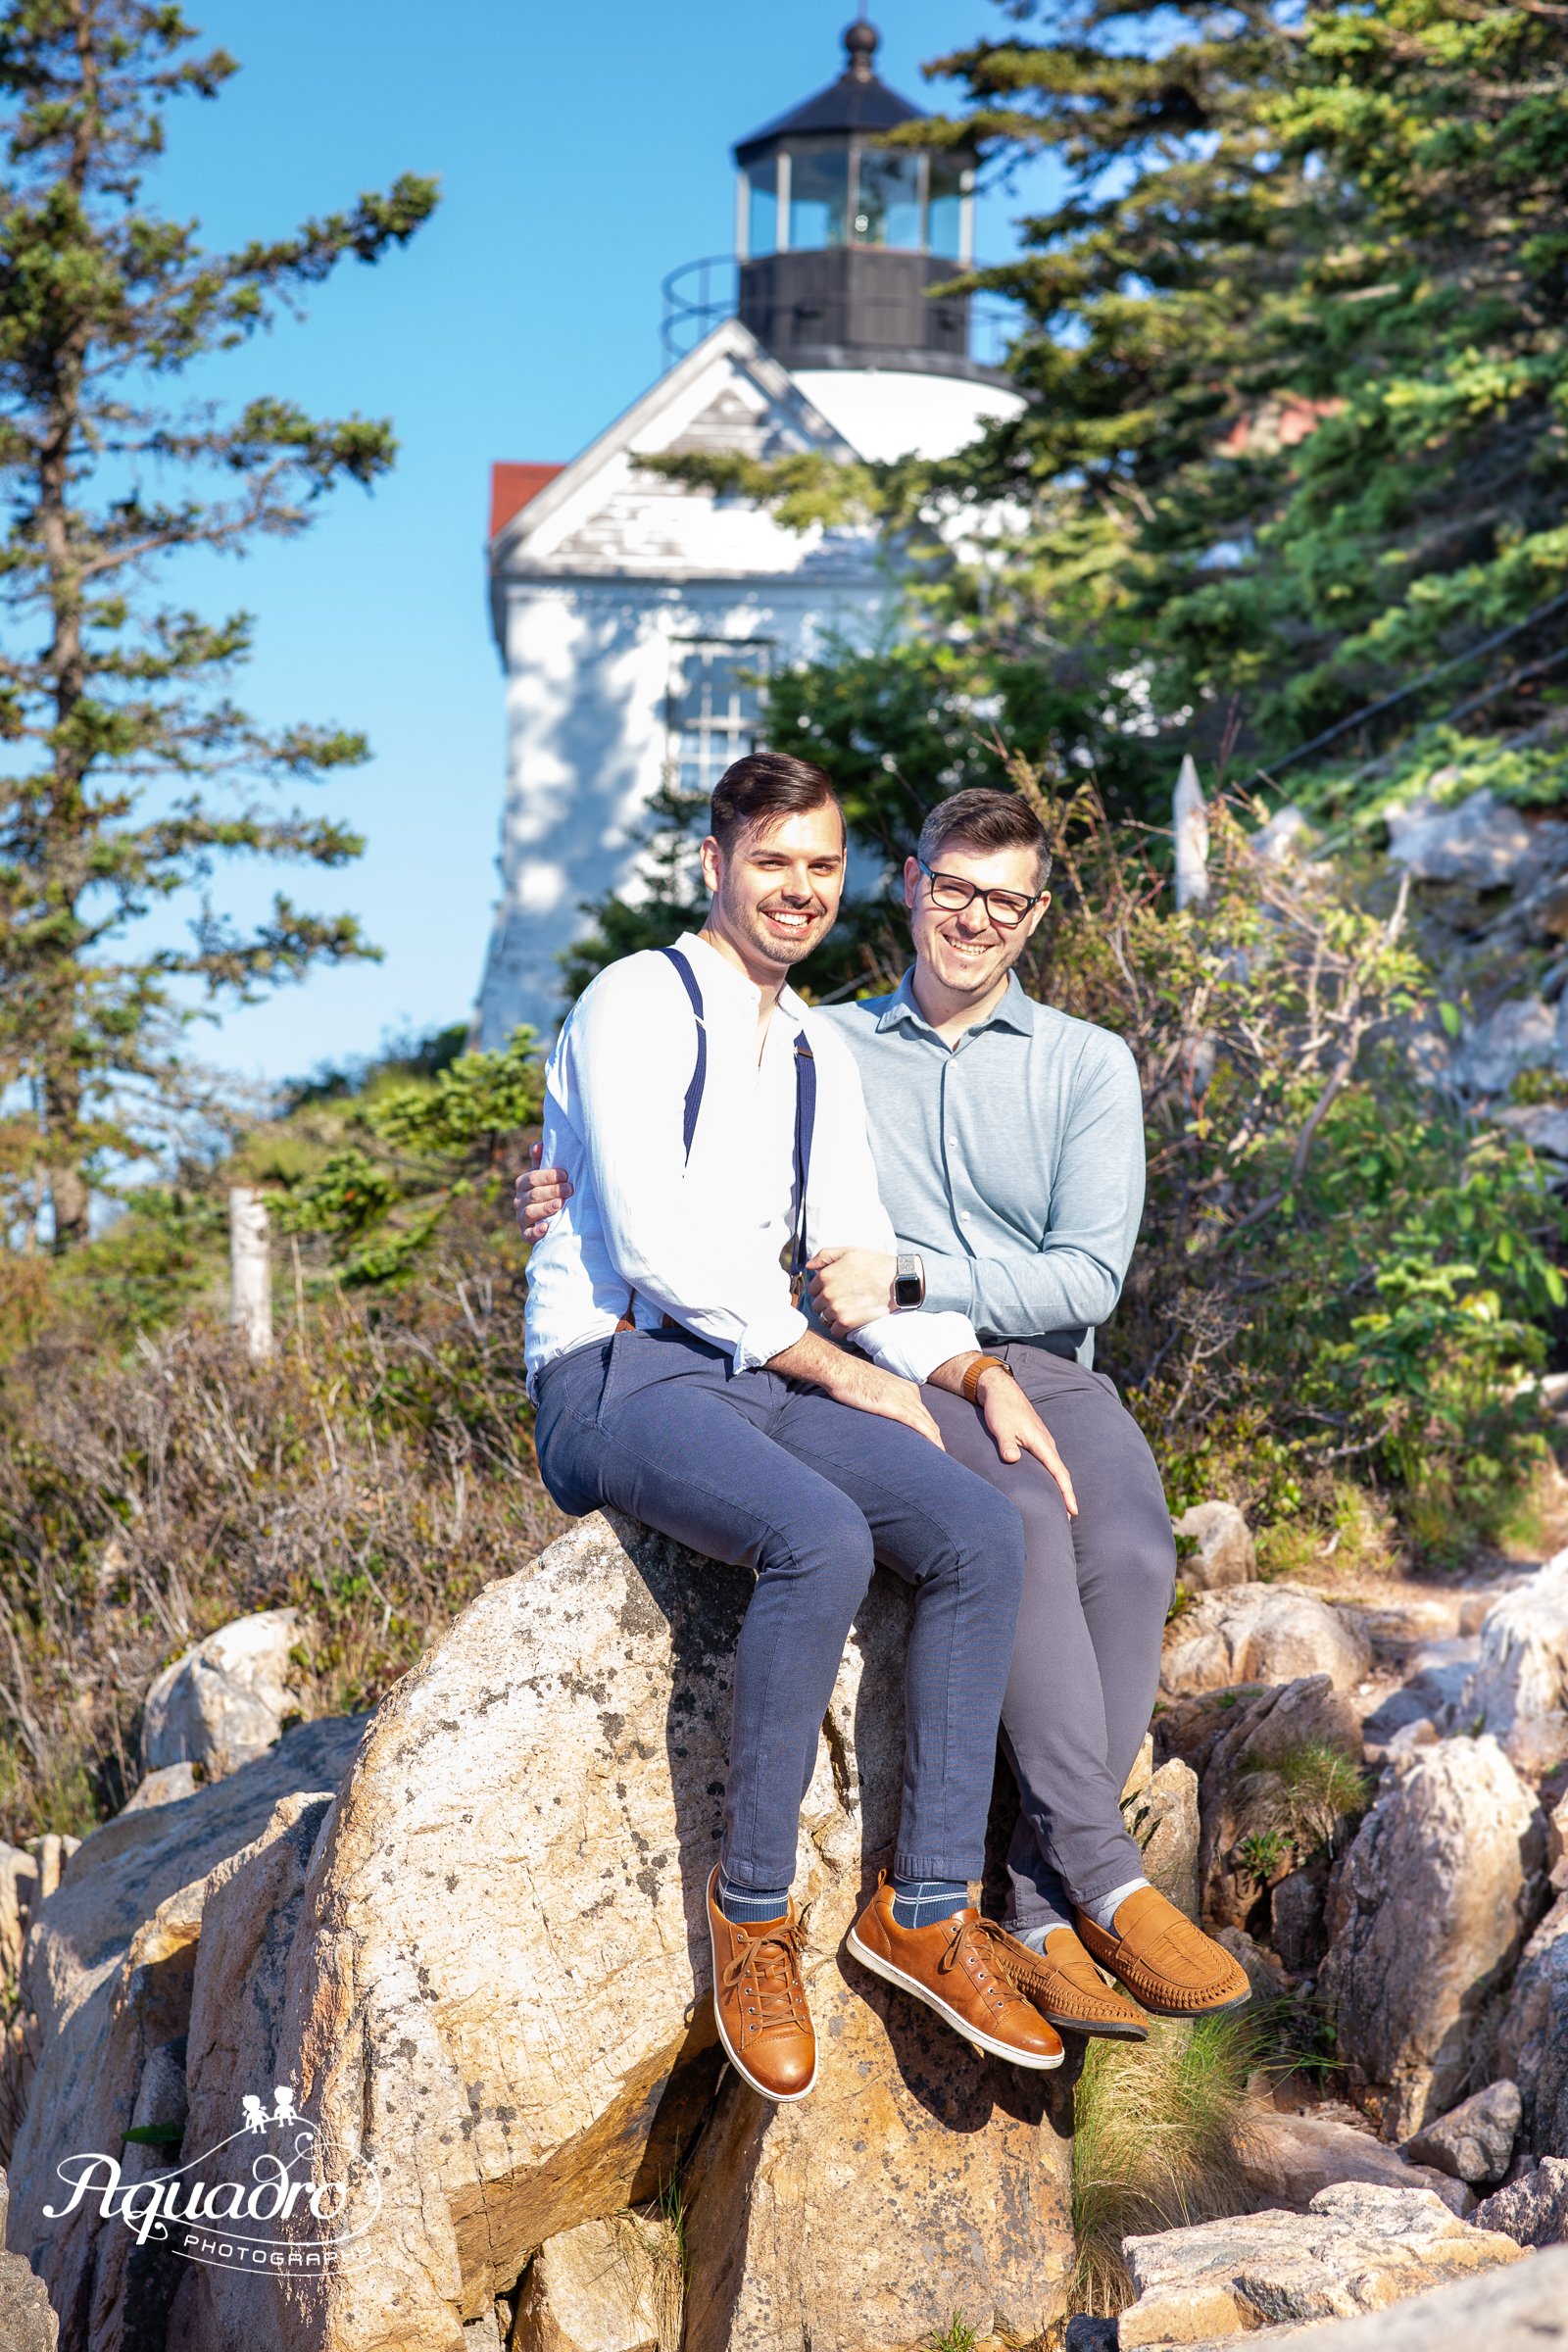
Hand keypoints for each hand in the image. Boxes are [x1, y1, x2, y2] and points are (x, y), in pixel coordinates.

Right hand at [514, 1140, 572, 1240]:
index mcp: (523, 1184)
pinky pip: (527, 1235)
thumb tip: (537, 1146)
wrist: (553, 1220)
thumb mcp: (547, 1175)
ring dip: (545, 1208)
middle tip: (570, 1189)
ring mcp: (522, 1218)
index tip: (566, 1175)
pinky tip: (546, 1228)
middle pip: (533, 1194)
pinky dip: (536, 1231)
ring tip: (560, 1204)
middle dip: (552, 1191)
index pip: (532, 1178)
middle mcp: (519, 1201)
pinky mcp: (526, 1234)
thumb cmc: (550, 1191)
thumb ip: (541, 1160)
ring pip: (530, 1212)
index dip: (548, 1176)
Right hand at [769, 1331, 945, 1448]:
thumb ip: (882, 1402)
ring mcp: (905, 1399)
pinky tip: (935, 1452)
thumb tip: (880, 1415)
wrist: (841, 1371)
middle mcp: (910, 1393)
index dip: (929, 1431)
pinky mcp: (897, 1407)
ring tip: (940, 1463)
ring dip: (936, 1444)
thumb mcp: (873, 1391)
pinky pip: (920, 1426)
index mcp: (906, 1388)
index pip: (923, 1414)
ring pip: (928, 1426)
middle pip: (929, 1421)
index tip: (931, 1446)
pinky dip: (930, 1440)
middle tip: (939, 1460)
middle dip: (936, 1440)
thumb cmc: (850, 1380)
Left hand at [807, 1246, 897, 1335]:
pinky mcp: (847, 1322)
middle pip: (817, 1305)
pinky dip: (841, 1328)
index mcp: (825, 1276)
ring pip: (824, 1318)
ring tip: (849, 1309)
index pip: (813, 1289)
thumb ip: (825, 1256)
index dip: (823, 1289)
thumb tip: (809, 1266)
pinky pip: (835, 1330)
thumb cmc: (874, 1264)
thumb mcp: (849, 1252)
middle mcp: (827, 1293)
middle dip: (827, 1303)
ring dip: (833, 1316)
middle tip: (843, 1300)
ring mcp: (836, 1309)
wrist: (898, 1281)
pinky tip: (852, 1320)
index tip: (836, 1290)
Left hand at [977, 1367, 1077, 1514]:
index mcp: (1041, 1443)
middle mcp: (1047, 1444)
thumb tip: (1012, 1459)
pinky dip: (1052, 1478)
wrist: (1001, 1390)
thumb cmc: (1001, 1409)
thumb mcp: (1001, 1426)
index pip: (1059, 1473)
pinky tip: (1048, 1487)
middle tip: (1067, 1520)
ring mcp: (1043, 1442)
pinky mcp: (1037, 1441)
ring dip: (1060, 1488)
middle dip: (1066, 1497)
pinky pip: (1049, 1463)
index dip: (1066, 1493)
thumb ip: (1006, 1444)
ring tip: (1059, 1509)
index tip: (1073, 1511)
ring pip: (1055, 1469)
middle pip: (1061, 1474)